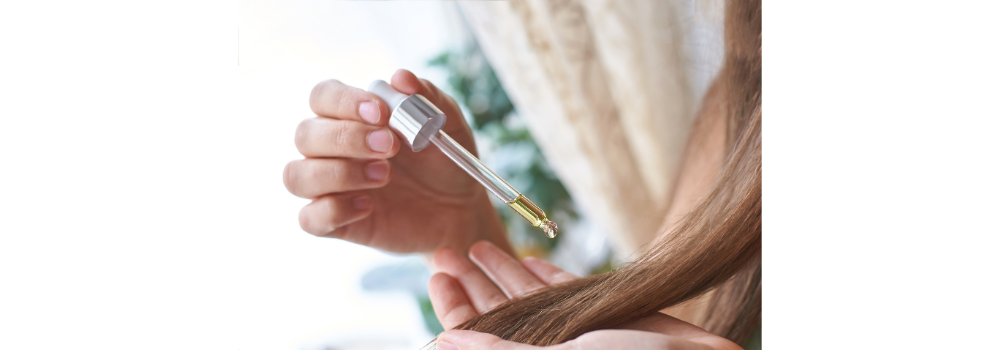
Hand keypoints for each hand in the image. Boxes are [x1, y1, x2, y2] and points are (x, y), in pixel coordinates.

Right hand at [283, 69, 510, 253]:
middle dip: (346, 138)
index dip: (344, 101)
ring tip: (384, 175)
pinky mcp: (335, 222)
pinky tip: (369, 205)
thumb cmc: (444, 161)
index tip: (381, 113)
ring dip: (338, 173)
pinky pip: (308, 219)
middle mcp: (331, 149)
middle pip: (305, 134)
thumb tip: (400, 78)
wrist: (460, 208)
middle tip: (391, 146)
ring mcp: (329, 187)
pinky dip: (334, 211)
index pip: (322, 96)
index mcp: (351, 117)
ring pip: (297, 175)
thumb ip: (426, 98)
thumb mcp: (448, 124)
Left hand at [428, 241, 740, 349]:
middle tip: (442, 252)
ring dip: (502, 271)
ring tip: (475, 245)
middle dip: (471, 284)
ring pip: (528, 298)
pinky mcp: (602, 312)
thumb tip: (445, 341)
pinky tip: (528, 256)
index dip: (455, 310)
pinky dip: (547, 273)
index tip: (435, 278)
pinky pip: (567, 291)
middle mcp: (549, 347)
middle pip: (498, 314)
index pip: (478, 338)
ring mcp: (575, 329)